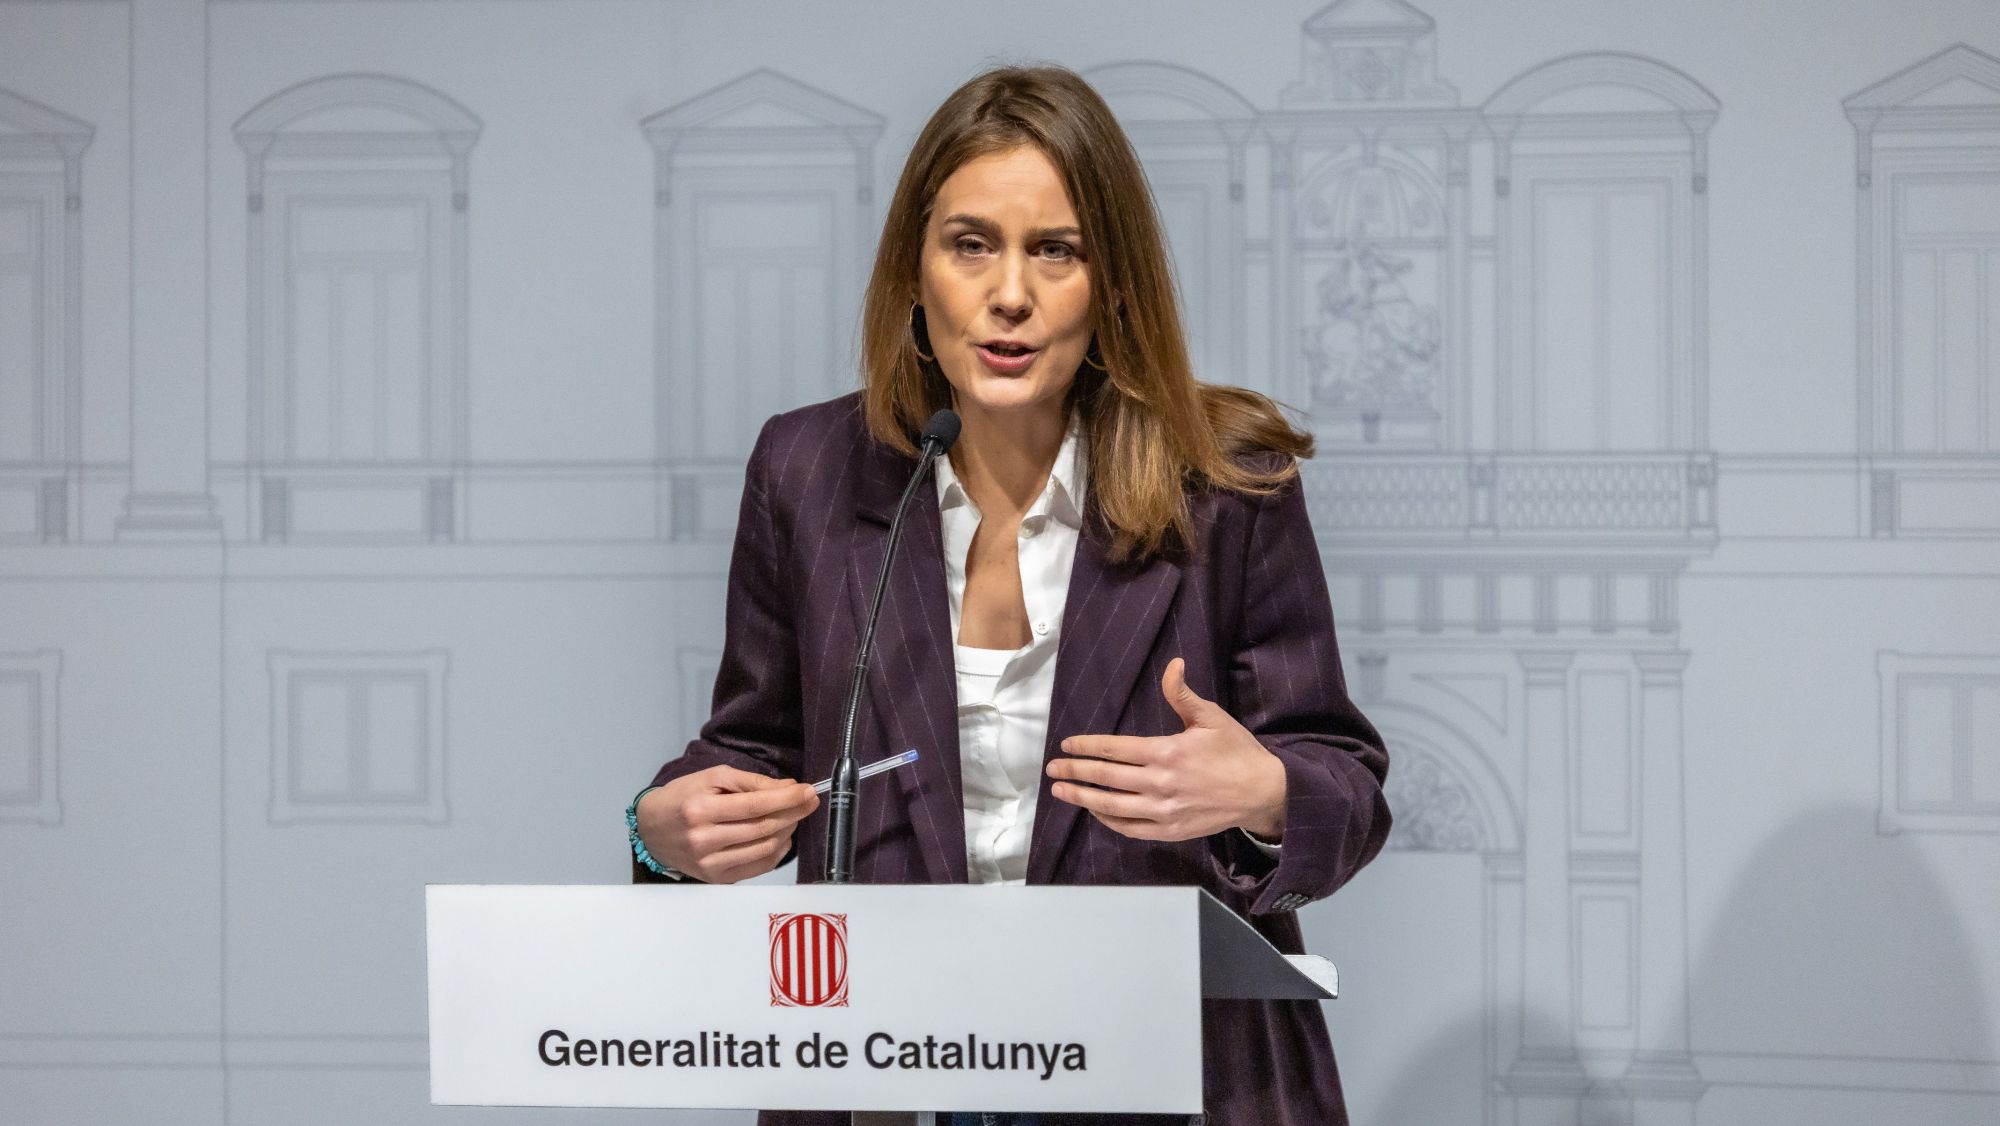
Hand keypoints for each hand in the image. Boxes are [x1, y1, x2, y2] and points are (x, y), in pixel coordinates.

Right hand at [635, 764, 818, 882]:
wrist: (651, 830)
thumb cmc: (682, 797)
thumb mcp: (712, 778)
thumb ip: (751, 782)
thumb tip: (788, 787)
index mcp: (700, 810)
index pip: (755, 805)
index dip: (787, 799)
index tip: (809, 791)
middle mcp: (704, 840)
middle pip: (763, 828)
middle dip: (793, 813)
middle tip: (810, 801)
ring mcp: (710, 864)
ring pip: (764, 849)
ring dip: (787, 831)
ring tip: (794, 817)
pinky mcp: (716, 879)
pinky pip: (758, 867)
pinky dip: (777, 852)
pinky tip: (782, 837)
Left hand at [1046, 657, 1286, 842]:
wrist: (1262, 792)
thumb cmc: (1236, 751)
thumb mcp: (1211, 717)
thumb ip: (1183, 694)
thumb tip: (1173, 664)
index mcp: (1167, 752)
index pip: (1114, 749)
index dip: (1086, 747)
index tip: (1066, 746)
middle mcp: (1161, 783)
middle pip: (1106, 778)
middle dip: (1074, 773)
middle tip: (1052, 770)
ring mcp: (1164, 810)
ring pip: (1112, 807)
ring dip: (1082, 799)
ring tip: (1061, 792)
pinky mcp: (1170, 830)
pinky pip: (1130, 828)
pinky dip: (1108, 820)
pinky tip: (1095, 812)